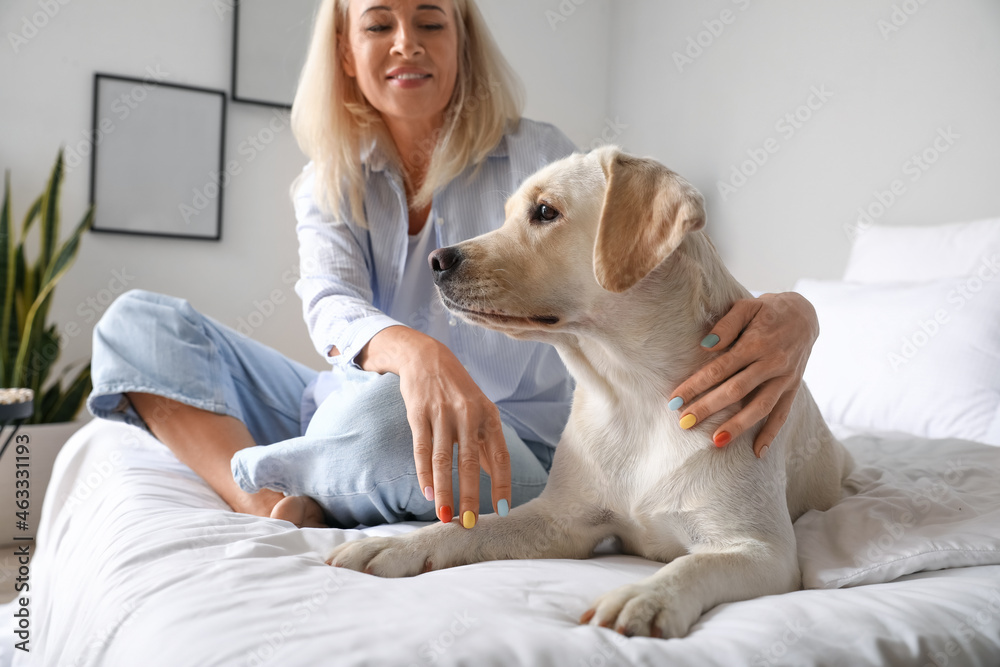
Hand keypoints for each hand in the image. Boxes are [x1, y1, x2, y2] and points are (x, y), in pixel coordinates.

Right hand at [359, 326, 510, 527]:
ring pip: (443, 460)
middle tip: (468, 523)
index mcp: (489, 416)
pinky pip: (422, 449)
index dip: (501, 483)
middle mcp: (468, 414)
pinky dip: (424, 474)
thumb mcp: (479, 412)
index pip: (500, 455)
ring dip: (444, 491)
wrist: (426, 357)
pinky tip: (428, 493)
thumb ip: (486, 444)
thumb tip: (495, 477)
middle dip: (469, 495)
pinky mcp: (419, 413)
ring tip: (445, 516)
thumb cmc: (457, 390)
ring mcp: (442, 413)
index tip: (501, 510)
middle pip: (470, 462)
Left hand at [668, 292, 818, 456]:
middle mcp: (772, 363)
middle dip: (708, 408)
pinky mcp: (793, 387)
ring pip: (760, 407)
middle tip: (684, 423)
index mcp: (756, 343)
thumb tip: (706, 345)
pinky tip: (757, 452)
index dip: (696, 384)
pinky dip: (771, 434)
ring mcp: (785, 378)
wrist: (805, 315)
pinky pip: (783, 414)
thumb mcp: (747, 306)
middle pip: (736, 391)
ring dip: (738, 426)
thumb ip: (727, 324)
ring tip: (715, 442)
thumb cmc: (767, 310)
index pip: (720, 368)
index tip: (675, 398)